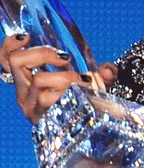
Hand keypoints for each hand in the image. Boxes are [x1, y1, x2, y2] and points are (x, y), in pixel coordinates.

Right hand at [0, 33, 117, 122]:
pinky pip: (49, 98)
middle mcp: (24, 92)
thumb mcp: (93, 83)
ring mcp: (31, 106)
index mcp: (27, 81)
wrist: (94, 130)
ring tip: (82, 81)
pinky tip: (82, 92)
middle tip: (65, 58)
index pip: (6, 59)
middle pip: (18, 61)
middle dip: (43, 52)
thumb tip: (109, 70)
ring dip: (64, 76)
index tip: (26, 36)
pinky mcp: (40, 117)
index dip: (10, 45)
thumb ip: (102, 72)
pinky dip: (67, 90)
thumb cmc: (86, 102)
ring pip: (39, 79)